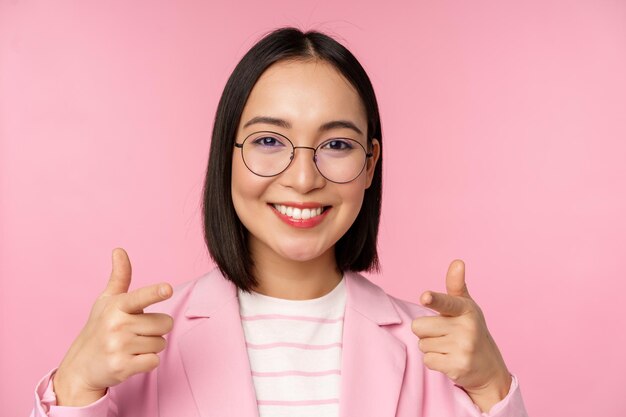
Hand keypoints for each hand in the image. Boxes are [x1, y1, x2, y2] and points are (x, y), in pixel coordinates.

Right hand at [53, 248, 173, 405]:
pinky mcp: (122, 367)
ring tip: (130, 347)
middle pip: (165, 323)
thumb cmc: (99, 328)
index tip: (167, 289)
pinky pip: (154, 361)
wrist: (81, 367)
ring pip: (161, 343)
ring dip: (150, 346)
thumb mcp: (106, 301)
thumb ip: (120, 277)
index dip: (155, 292)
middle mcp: (117, 325)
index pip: (140, 297)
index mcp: (116, 306)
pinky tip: (131, 360)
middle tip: (136, 332)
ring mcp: (118, 347)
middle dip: (156, 329)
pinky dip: (147, 362)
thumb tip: (119, 249)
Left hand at [411, 260, 511, 411]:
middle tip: (444, 334)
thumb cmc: (471, 330)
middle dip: (426, 331)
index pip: (446, 302)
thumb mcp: (466, 306)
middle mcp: (466, 328)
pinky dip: (434, 361)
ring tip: (449, 347)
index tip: (425, 297)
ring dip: (431, 347)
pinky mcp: (457, 367)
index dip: (434, 299)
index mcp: (466, 309)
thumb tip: (457, 261)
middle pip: (419, 326)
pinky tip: (449, 360)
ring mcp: (463, 348)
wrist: (488, 368)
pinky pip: (427, 360)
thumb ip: (456, 285)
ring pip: (422, 344)